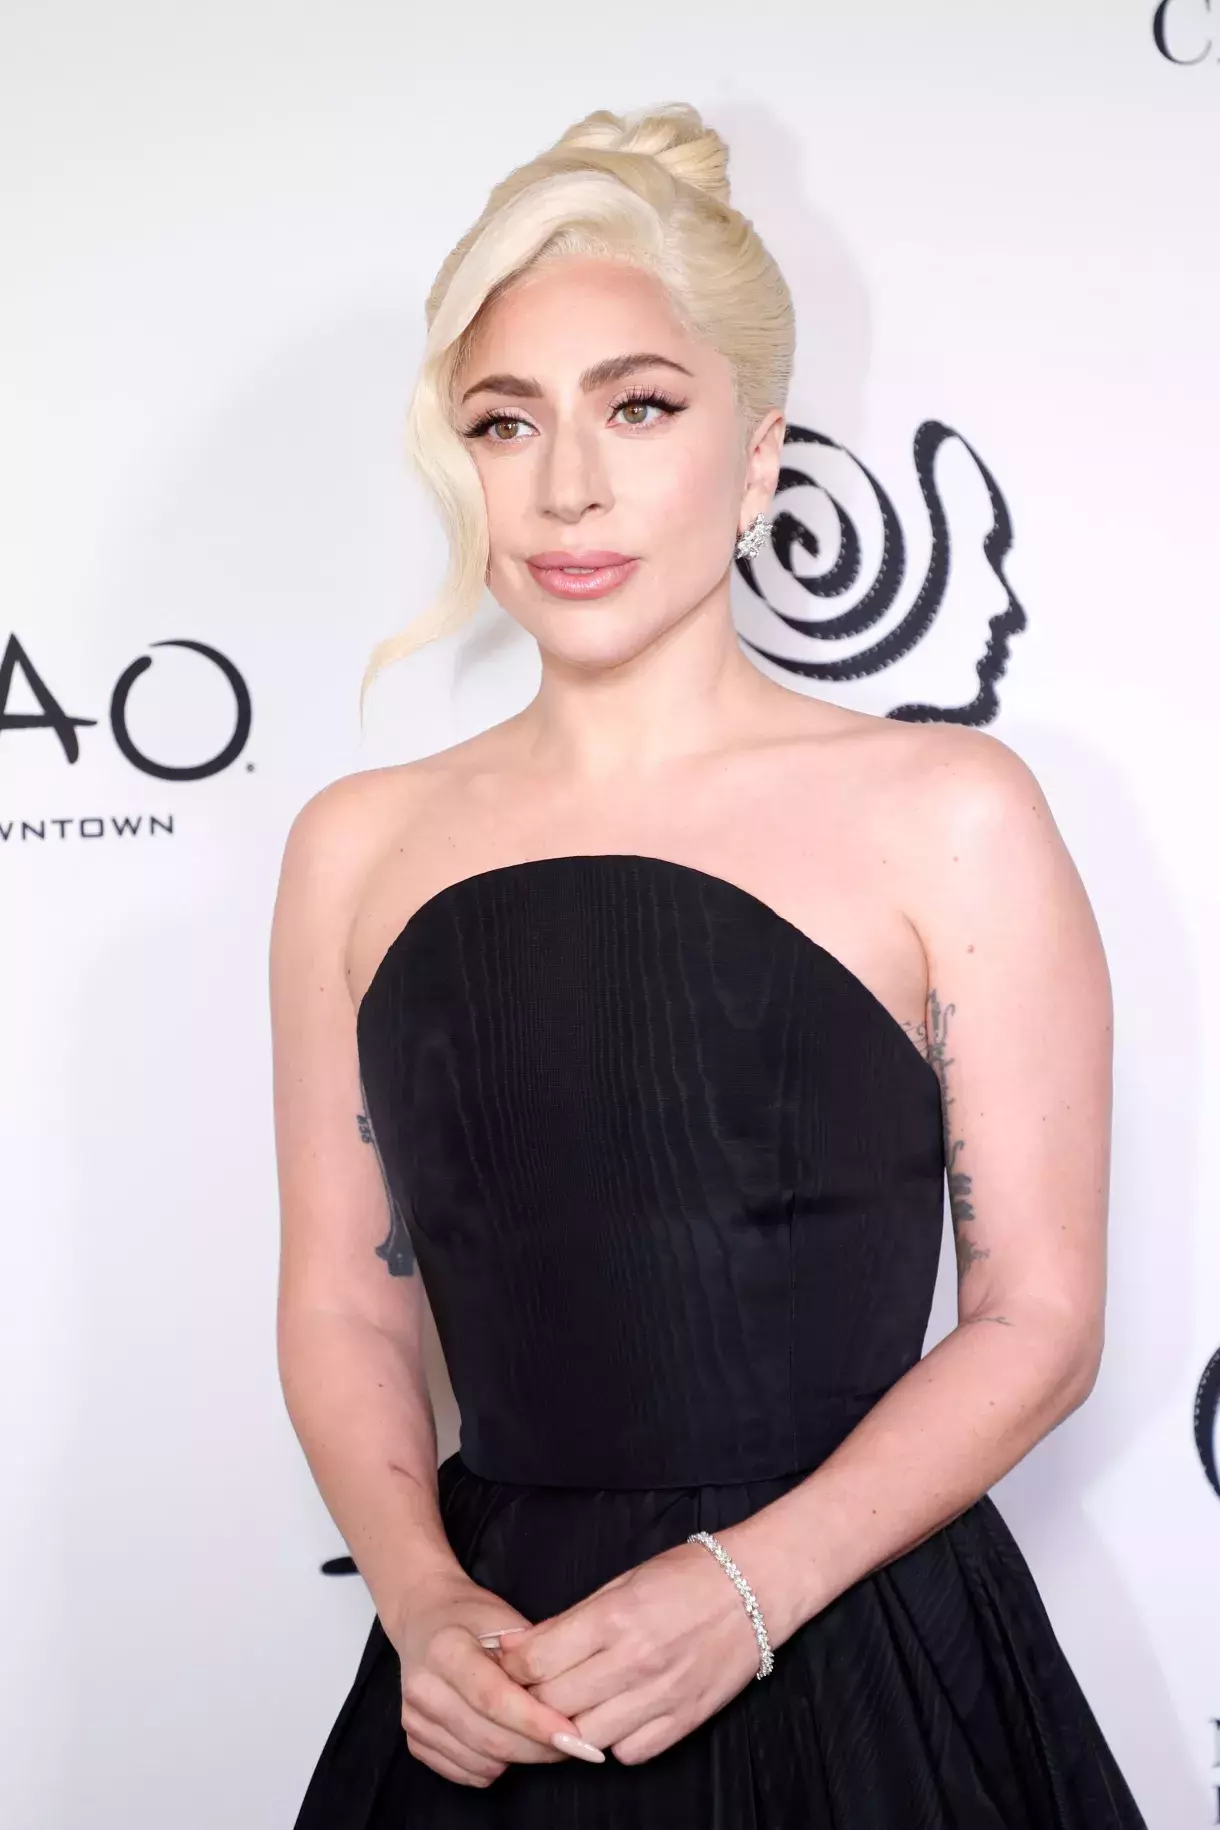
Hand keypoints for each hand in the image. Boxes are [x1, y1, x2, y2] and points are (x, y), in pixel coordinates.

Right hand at [387, 1570, 605, 1787]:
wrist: (422, 1618)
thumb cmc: (471, 1616)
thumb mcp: (504, 1618)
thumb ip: (531, 1655)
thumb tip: (569, 1697)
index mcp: (446, 1649)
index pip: (494, 1698)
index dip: (536, 1721)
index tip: (572, 1733)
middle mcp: (424, 1687)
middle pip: (489, 1738)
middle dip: (538, 1748)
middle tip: (574, 1744)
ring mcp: (415, 1718)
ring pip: (481, 1762)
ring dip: (520, 1758)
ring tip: (541, 1736)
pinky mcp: (414, 1740)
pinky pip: (466, 1773)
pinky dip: (495, 1766)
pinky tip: (508, 1739)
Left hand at [488, 1533, 766, 1765]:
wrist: (754, 1587)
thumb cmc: (685, 1576)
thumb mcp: (620, 1582)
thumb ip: (569, 1621)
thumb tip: (516, 1647)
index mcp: (613, 1619)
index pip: (536, 1661)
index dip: (514, 1665)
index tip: (512, 1661)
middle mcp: (634, 1662)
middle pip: (554, 1703)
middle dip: (534, 1696)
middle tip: (533, 1686)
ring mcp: (661, 1697)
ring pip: (586, 1736)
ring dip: (571, 1723)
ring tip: (574, 1702)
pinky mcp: (684, 1721)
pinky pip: (629, 1753)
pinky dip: (614, 1740)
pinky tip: (615, 1715)